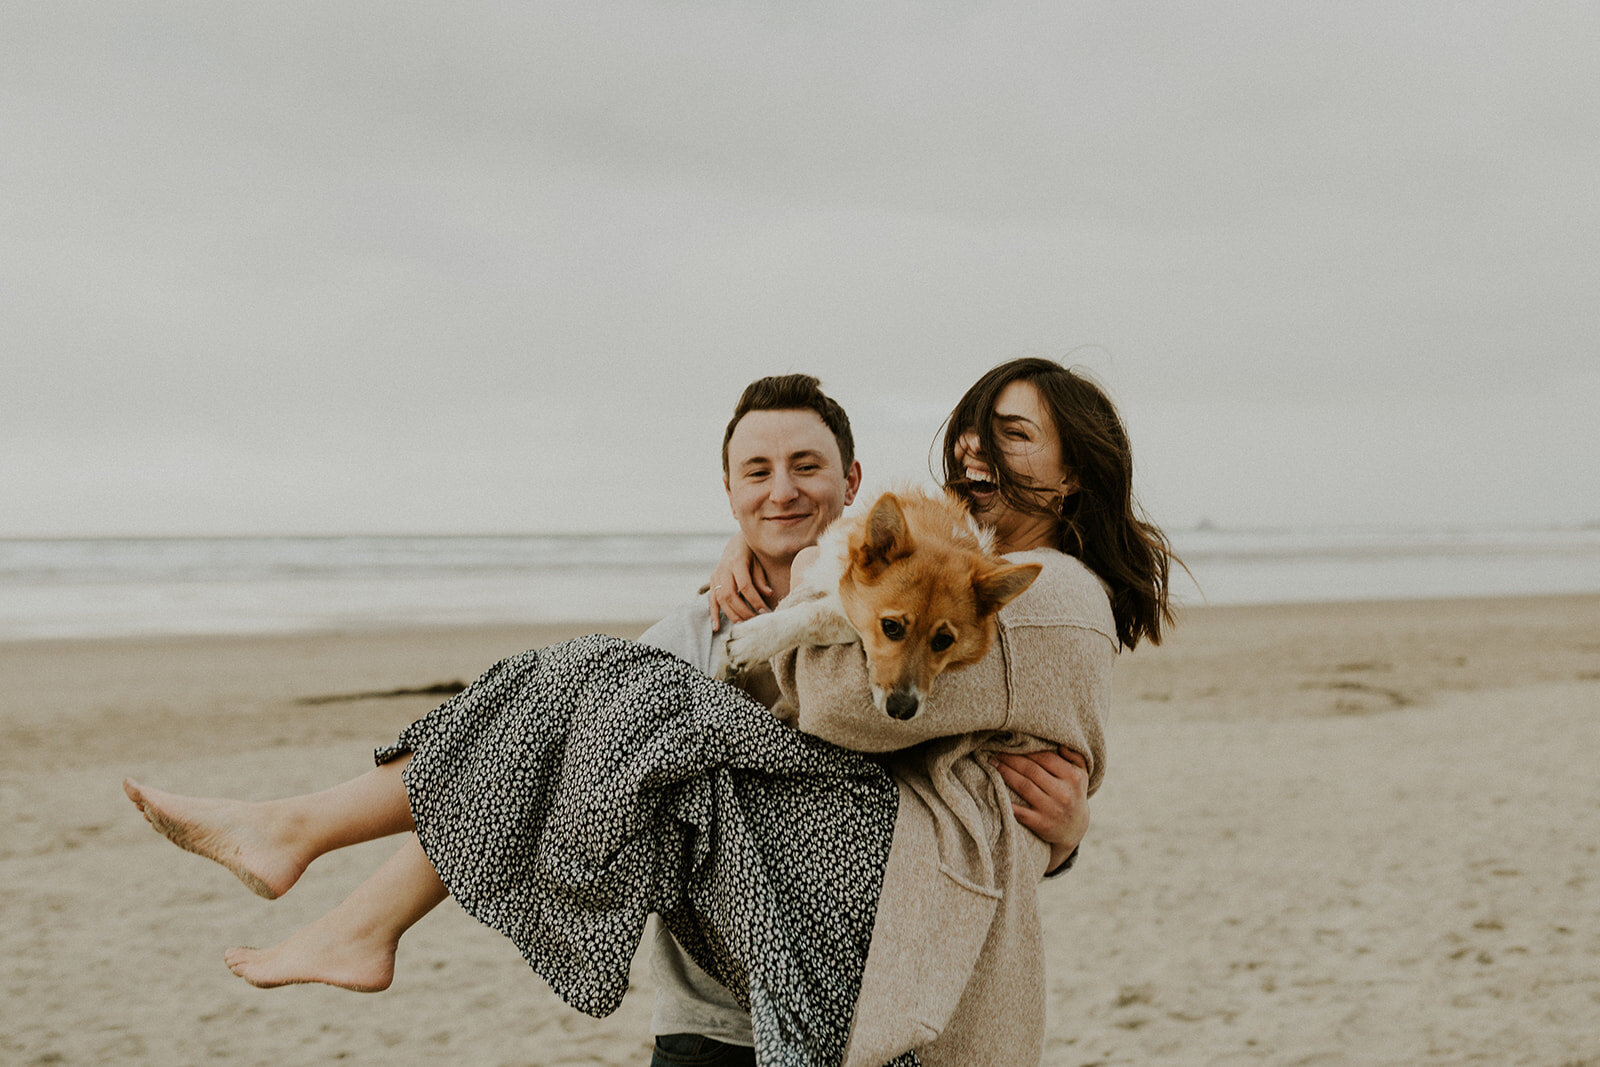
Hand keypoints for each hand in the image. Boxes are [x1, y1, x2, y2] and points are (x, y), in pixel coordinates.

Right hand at [708, 533, 772, 630]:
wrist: (737, 540)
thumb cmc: (752, 552)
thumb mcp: (759, 560)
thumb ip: (761, 578)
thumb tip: (768, 594)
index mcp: (737, 561)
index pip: (745, 585)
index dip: (754, 600)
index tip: (765, 612)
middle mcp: (724, 569)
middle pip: (730, 594)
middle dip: (743, 611)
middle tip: (755, 621)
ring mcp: (716, 575)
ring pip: (720, 599)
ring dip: (731, 614)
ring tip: (743, 626)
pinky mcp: (713, 581)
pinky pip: (711, 599)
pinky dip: (713, 614)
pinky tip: (716, 627)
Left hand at [990, 745, 1089, 871]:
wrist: (1074, 829)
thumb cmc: (1073, 794)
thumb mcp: (1082, 774)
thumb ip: (1075, 756)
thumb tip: (1060, 743)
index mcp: (1073, 777)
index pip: (1045, 757)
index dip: (1025, 749)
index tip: (1011, 744)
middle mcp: (1063, 793)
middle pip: (1031, 770)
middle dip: (1010, 759)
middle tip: (995, 752)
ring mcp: (1052, 809)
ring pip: (1023, 786)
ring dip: (1005, 773)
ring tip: (992, 764)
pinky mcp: (1041, 824)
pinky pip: (1019, 811)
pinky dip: (1006, 801)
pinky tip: (993, 790)